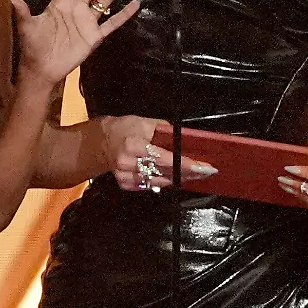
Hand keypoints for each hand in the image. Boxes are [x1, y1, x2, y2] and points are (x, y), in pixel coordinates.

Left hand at [11, 0, 141, 85]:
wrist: (42, 70)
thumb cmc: (33, 47)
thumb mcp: (26, 27)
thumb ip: (22, 11)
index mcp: (61, 1)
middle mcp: (77, 7)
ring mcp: (88, 21)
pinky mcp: (95, 36)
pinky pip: (112, 23)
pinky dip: (124, 14)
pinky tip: (136, 2)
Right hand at [101, 115, 217, 191]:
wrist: (102, 142)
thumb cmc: (125, 128)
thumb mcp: (144, 122)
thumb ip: (164, 130)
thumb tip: (185, 138)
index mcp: (133, 144)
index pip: (164, 157)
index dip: (185, 163)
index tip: (203, 167)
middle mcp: (128, 162)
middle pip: (164, 172)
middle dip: (187, 172)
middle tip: (205, 171)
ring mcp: (125, 176)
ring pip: (159, 182)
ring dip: (178, 179)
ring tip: (195, 175)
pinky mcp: (125, 184)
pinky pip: (150, 185)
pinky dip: (164, 181)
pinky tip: (175, 177)